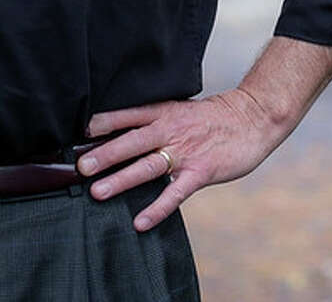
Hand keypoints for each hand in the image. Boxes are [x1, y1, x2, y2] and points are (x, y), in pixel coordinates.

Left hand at [77, 88, 279, 232]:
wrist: (251, 118)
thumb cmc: (213, 117)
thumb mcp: (181, 110)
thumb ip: (157, 121)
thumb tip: (127, 133)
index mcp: (163, 112)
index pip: (128, 115)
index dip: (105, 123)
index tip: (80, 133)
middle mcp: (170, 130)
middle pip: (131, 142)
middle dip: (105, 155)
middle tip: (80, 168)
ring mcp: (185, 152)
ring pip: (147, 167)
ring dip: (121, 180)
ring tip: (99, 192)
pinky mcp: (200, 172)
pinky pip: (175, 193)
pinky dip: (157, 208)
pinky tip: (140, 221)